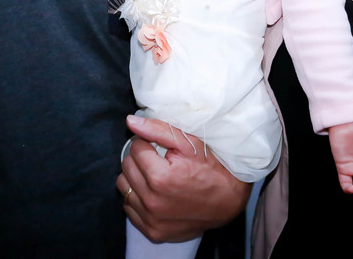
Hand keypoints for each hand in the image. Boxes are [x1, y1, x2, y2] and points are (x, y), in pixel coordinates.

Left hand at [116, 115, 250, 241]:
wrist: (228, 202)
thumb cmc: (210, 170)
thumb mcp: (189, 144)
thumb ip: (157, 130)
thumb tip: (130, 121)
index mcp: (160, 177)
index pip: (135, 148)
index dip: (147, 144)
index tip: (158, 148)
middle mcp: (152, 201)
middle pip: (126, 167)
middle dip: (139, 160)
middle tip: (157, 161)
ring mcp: (151, 219)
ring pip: (124, 187)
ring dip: (135, 178)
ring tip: (154, 177)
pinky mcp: (152, 231)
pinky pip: (129, 209)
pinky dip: (137, 199)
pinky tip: (154, 194)